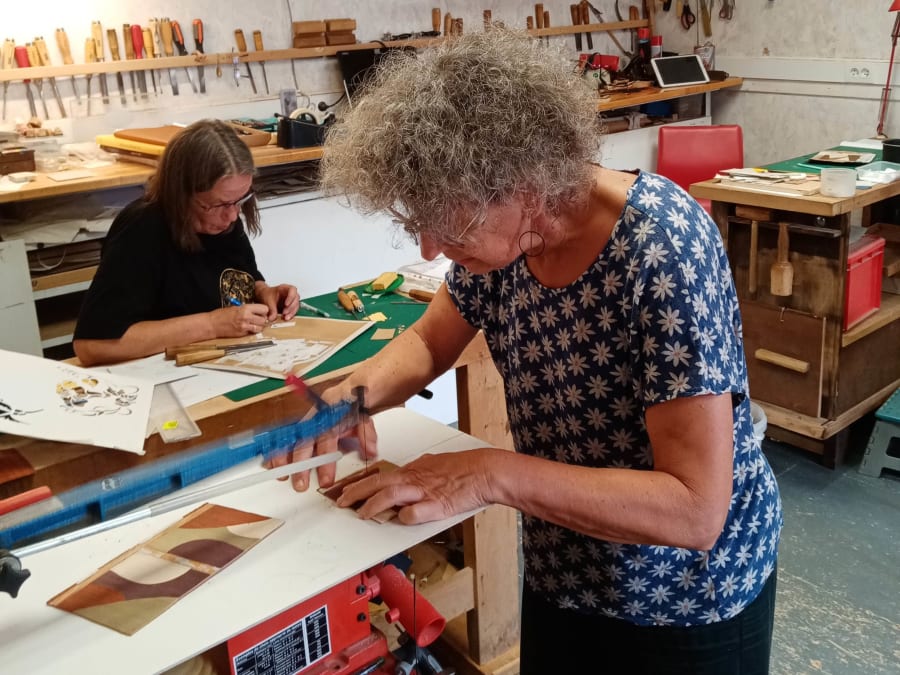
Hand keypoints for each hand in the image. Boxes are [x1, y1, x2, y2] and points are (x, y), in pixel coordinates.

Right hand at [210, 303, 268, 336]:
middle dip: (262, 319)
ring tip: (253, 324)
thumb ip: (247, 309)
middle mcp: (246, 317)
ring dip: (259, 326)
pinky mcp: (242, 334)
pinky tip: (248, 328)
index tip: (261, 311)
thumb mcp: (235, 307)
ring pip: (260, 328)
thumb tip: (257, 310)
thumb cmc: (222, 314)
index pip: (264, 309)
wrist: (212, 324)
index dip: (264, 310)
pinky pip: (253, 333)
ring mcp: (245, 327)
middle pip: (264, 319)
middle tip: (258, 318)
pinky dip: (252, 331)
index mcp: (245, 308)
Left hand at [256, 283, 299, 320]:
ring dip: (292, 312)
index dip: (291, 297)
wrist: (265, 297)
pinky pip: (294, 310)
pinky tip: (286, 318)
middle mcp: (290, 294)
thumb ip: (271, 309)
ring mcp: (292, 300)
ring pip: (296, 306)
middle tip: (284, 313)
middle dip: (291, 307)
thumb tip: (272, 318)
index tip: (286, 304)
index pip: (293, 290)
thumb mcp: (268, 301)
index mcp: (285, 288)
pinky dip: (291, 315)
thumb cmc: (267, 295)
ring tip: (285, 318)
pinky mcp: (291, 307)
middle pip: (296, 299)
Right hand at [266, 384, 377, 490]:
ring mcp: (305, 423)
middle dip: (301, 467)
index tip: (325, 480)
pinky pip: (284, 438)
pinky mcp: (299, 426)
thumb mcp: (364, 419)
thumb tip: (370, 452)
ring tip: (280, 475)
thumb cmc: (352, 409)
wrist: (345, 393)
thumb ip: (367, 436)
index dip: (325, 462)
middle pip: (304, 444)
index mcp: (331, 419)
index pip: (327, 442)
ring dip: (283, 458)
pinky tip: (268, 463)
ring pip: (290, 439)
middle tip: (300, 485)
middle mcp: (315, 422)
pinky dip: (275, 450)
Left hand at [336, 448, 493, 524]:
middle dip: (357, 492)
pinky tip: (400, 520)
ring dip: (373, 504)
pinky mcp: (437, 504)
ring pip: (391, 494)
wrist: (484, 471)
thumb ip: (419, 471)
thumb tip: (407, 475)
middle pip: (378, 482)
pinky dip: (406, 516)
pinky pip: (415, 512)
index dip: (363, 485)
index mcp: (414, 469)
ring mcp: (424, 491)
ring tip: (361, 514)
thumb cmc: (465, 468)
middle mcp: (415, 478)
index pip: (381, 476)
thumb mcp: (436, 464)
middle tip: (342, 501)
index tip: (350, 491)